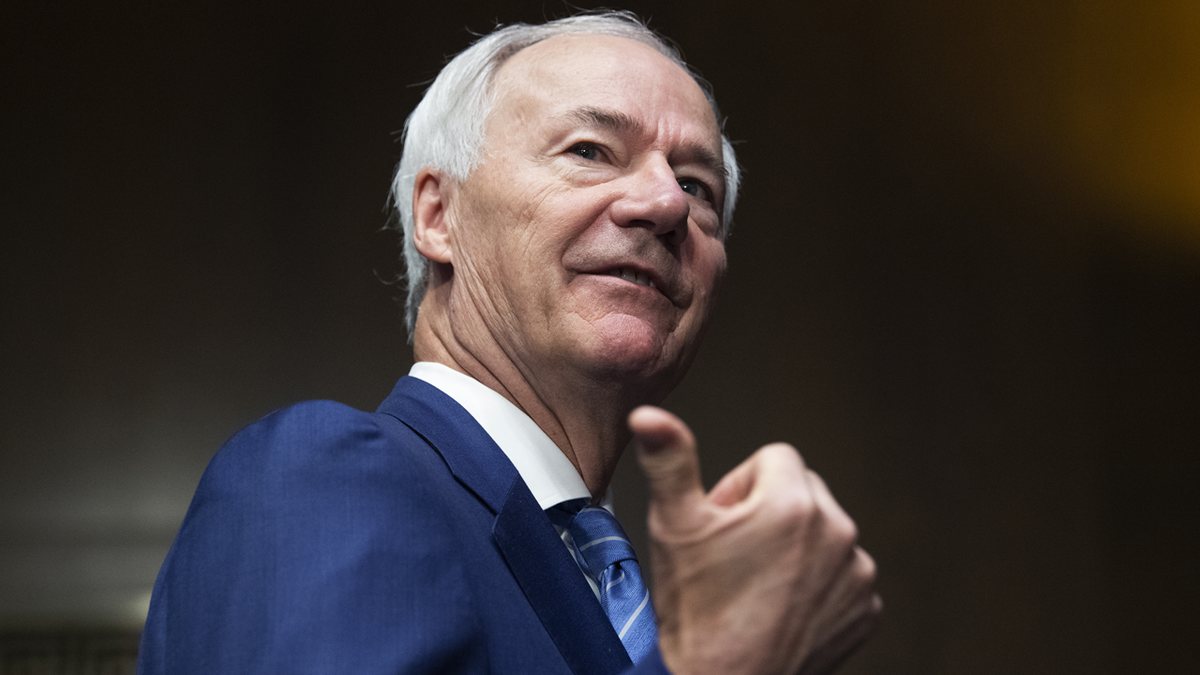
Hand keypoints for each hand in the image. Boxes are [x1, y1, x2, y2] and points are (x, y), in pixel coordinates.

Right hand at [630, 406, 880, 674]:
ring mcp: (856, 574)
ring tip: (755, 583)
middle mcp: (837, 532)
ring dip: (796, 546)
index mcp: (793, 503)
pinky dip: (818, 583)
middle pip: (802, 490)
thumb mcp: (674, 526)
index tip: (721, 523)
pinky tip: (782, 605)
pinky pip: (842, 574)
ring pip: (823, 532)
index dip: (739, 486)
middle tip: (733, 554)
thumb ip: (669, 459)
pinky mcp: (865, 609)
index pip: (773, 457)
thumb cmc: (696, 612)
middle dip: (770, 510)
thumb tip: (649, 415)